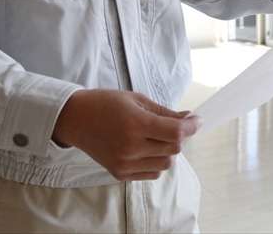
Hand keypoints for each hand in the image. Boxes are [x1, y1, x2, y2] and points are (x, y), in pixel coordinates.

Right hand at [52, 89, 199, 180]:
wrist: (75, 119)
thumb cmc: (106, 103)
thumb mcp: (137, 100)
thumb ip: (165, 112)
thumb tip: (189, 118)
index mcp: (136, 124)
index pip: (176, 133)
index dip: (192, 126)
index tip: (197, 120)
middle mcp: (131, 147)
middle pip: (174, 149)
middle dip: (179, 136)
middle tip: (173, 124)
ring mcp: (125, 163)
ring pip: (165, 164)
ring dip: (168, 151)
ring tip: (156, 137)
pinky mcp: (120, 173)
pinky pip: (152, 174)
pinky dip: (156, 162)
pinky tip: (147, 148)